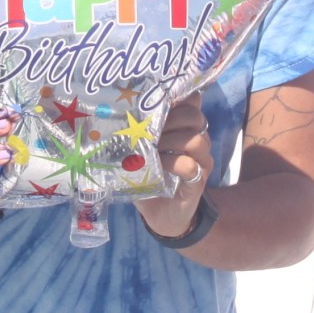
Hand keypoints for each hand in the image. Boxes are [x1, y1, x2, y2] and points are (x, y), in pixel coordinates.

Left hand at [135, 94, 212, 239]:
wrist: (162, 216)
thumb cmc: (149, 178)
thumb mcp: (140, 152)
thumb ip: (136, 132)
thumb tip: (112, 111)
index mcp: (185, 129)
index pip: (191, 101)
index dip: (177, 96)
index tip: (155, 100)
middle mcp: (198, 141)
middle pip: (194, 116)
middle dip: (170, 119)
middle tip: (148, 130)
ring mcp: (201, 161)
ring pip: (196, 139)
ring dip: (170, 141)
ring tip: (152, 150)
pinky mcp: (198, 182)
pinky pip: (191, 166)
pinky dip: (174, 163)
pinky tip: (160, 167)